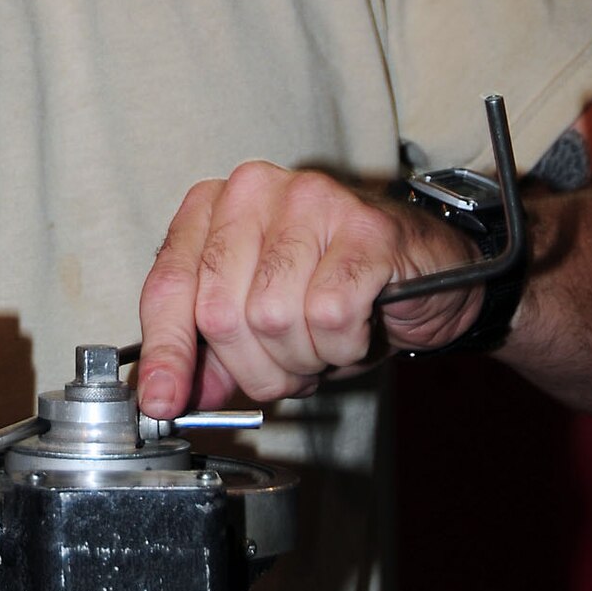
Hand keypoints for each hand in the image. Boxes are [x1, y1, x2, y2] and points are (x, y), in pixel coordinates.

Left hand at [137, 163, 484, 413]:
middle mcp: (253, 190)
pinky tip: (357, 326)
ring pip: (273, 317)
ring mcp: (310, 201)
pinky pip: (329, 315)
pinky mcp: (365, 227)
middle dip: (254, 365)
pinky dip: (342, 344)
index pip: (169, 285)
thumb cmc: (337, 287)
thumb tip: (167, 394)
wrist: (428, 271)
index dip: (166, 351)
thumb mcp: (260, 320)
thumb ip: (211, 351)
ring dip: (302, 357)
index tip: (163, 400)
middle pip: (220, 311)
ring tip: (324, 340)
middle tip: (289, 366)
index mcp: (213, 205)